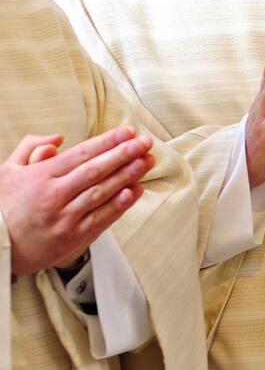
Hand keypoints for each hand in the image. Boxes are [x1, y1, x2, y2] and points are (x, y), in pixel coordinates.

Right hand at [2, 128, 154, 275]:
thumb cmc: (3, 206)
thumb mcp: (7, 171)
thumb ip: (30, 148)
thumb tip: (57, 138)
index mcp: (41, 176)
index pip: (81, 154)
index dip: (107, 142)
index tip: (128, 132)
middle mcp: (54, 195)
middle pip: (95, 171)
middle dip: (124, 154)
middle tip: (145, 142)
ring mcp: (65, 217)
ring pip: (101, 193)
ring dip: (126, 176)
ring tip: (146, 161)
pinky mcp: (72, 237)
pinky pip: (100, 218)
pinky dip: (119, 205)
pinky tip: (134, 191)